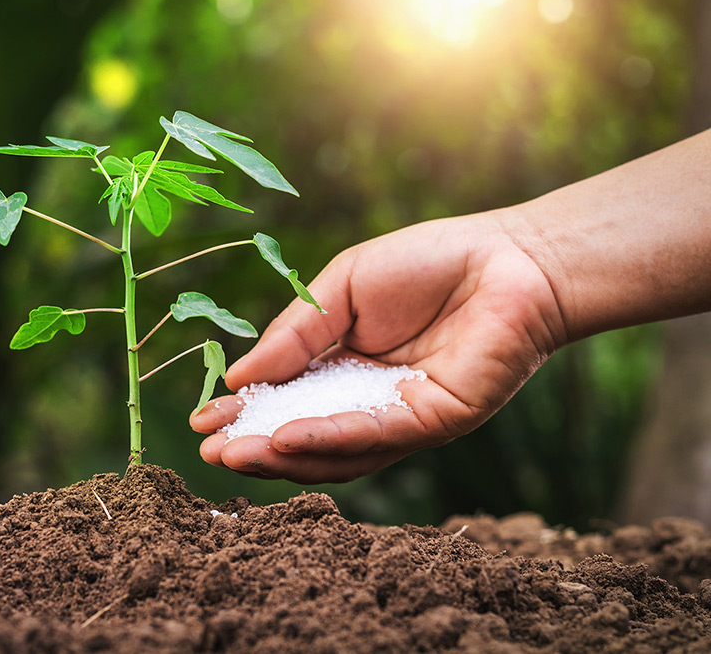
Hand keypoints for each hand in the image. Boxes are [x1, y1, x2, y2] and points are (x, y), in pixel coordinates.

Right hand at [190, 211, 567, 482]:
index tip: (202, 422)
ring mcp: (401, 417)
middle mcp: (368, 401)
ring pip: (336, 449)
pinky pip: (376, 435)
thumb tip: (236, 377)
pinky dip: (330, 438)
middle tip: (209, 453)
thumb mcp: (339, 289)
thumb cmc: (426, 263)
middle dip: (256, 446)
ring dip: (283, 454)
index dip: (246, 412)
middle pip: (305, 435)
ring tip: (235, 454)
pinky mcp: (434, 421)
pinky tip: (287, 439)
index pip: (286, 400)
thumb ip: (294, 335)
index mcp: (343, 367)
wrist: (507, 257)